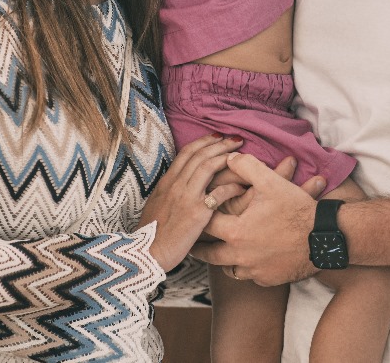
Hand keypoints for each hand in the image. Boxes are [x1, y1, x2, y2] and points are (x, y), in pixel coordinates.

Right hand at [138, 134, 245, 271]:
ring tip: (241, 154)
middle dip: (220, 144)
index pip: (187, 152)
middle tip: (236, 139)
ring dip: (226, 157)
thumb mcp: (157, 204)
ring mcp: (186, 197)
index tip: (218, 137)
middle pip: (200, 155)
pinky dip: (231, 186)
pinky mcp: (197, 213)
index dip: (204, 141)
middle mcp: (176, 184)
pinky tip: (241, 186)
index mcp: (166, 181)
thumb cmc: (152, 232)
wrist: (147, 252)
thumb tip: (182, 182)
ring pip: (208, 167)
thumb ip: (170, 190)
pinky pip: (218, 193)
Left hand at [191, 152, 327, 285]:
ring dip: (223, 260)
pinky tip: (248, 260)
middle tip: (193, 245)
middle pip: (211, 255)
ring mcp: (255, 271)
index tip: (192, 219)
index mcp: (237, 233)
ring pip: (229, 270)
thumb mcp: (272, 182)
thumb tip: (229, 158)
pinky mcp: (268, 280)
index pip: (207, 227)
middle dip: (201, 249)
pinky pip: (249, 277)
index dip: (199, 219)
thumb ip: (246, 167)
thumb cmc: (297, 210)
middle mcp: (241, 256)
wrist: (325, 239)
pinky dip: (246, 269)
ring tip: (219, 253)